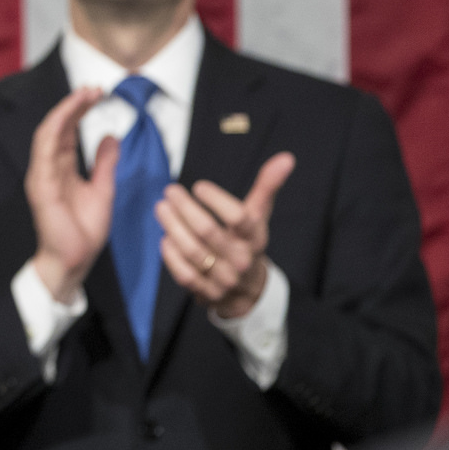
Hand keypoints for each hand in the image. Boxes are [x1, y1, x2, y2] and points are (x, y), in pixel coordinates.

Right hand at [25, 85, 122, 303]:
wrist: (74, 261)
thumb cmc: (83, 231)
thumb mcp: (103, 190)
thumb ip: (104, 163)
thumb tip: (110, 136)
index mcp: (61, 167)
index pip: (67, 131)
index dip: (79, 110)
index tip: (97, 94)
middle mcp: (48, 167)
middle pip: (57, 126)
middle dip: (74, 104)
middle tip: (93, 87)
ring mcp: (42, 175)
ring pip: (48, 133)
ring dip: (65, 111)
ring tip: (84, 95)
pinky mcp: (41, 185)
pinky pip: (44, 151)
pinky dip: (55, 130)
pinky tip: (68, 115)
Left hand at [157, 151, 295, 318]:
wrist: (248, 290)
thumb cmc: (248, 242)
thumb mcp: (259, 216)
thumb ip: (267, 187)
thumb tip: (286, 158)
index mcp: (254, 238)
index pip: (239, 218)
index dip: (217, 200)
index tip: (199, 186)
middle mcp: (240, 259)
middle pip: (209, 232)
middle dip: (186, 209)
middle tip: (171, 191)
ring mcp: (223, 278)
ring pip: (193, 252)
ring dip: (173, 227)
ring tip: (162, 208)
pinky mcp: (206, 291)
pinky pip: (184, 274)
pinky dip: (171, 255)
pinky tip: (165, 238)